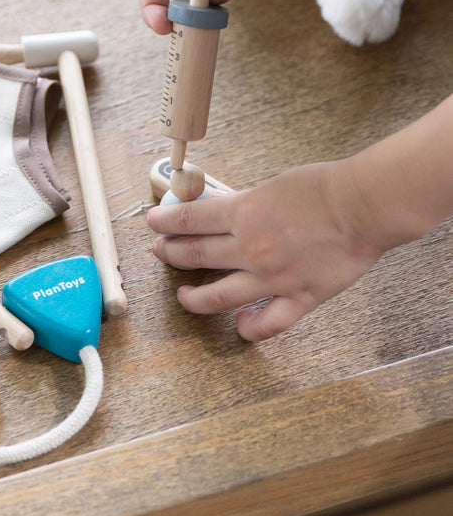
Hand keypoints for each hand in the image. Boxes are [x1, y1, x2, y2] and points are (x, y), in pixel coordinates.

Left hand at [146, 161, 385, 339]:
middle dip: (171, 254)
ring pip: (218, 297)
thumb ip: (247, 204)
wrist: (363, 206)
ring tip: (184, 295)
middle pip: (196, 254)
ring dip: (194, 297)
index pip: (189, 219)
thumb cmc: (323, 188)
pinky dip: (250, 329)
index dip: (165, 222)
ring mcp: (273, 277)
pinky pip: (268, 323)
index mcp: (243, 213)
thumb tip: (226, 213)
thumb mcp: (272, 186)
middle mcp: (250, 248)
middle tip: (159, 253)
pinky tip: (239, 327)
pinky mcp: (299, 297)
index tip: (152, 224)